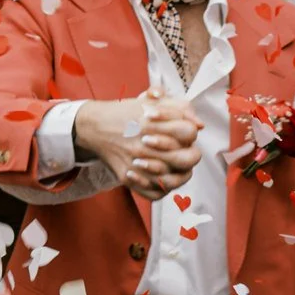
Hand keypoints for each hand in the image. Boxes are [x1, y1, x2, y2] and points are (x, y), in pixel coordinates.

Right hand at [72, 93, 201, 202]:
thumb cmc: (129, 113)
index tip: (183, 132)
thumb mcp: (154, 100)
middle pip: (186, 159)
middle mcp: (146, 145)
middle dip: (190, 155)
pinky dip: (162, 189)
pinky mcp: (128, 177)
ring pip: (173, 180)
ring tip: (175, 167)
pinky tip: (162, 178)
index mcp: (155, 123)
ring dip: (179, 174)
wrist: (95, 126)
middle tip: (184, 152)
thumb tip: (199, 125)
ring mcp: (137, 163)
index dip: (190, 132)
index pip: (189, 132)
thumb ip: (181, 108)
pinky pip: (154, 193)